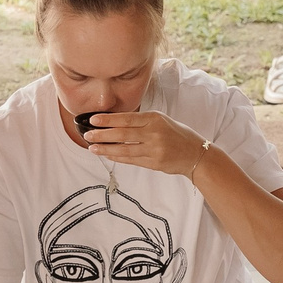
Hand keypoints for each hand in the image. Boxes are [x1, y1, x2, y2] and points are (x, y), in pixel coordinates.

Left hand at [82, 110, 214, 178]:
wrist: (195, 153)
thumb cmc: (176, 134)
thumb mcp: (161, 120)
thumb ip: (141, 121)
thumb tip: (114, 123)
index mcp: (155, 119)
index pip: (126, 119)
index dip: (108, 120)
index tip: (93, 120)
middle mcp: (154, 133)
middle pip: (122, 134)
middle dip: (102, 135)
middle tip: (88, 135)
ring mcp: (154, 150)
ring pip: (124, 149)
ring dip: (106, 149)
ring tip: (92, 148)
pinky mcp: (153, 163)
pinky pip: (131, 160)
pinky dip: (117, 157)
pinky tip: (107, 155)